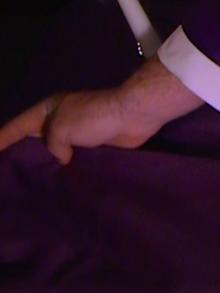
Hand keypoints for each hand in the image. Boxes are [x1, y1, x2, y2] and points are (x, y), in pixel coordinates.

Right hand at [0, 59, 202, 164]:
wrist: (134, 116)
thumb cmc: (94, 117)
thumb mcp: (62, 128)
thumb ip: (52, 146)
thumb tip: (62, 159)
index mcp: (48, 110)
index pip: (18, 125)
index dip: (2, 137)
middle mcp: (60, 120)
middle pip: (35, 139)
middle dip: (22, 153)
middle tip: (10, 170)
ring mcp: (78, 133)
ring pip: (56, 151)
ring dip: (48, 164)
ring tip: (33, 182)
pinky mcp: (94, 145)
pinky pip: (75, 158)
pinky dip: (69, 168)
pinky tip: (63, 183)